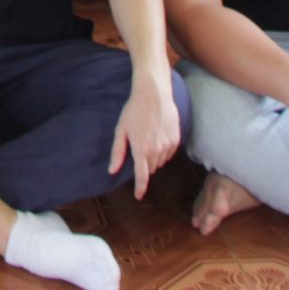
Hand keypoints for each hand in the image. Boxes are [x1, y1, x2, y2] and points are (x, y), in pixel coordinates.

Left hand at [108, 70, 182, 196]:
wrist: (154, 93)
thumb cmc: (134, 110)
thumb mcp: (121, 130)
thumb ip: (117, 152)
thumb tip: (112, 170)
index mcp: (141, 149)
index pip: (142, 176)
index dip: (140, 188)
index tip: (139, 196)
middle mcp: (156, 150)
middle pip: (150, 168)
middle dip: (144, 164)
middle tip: (139, 147)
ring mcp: (168, 145)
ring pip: (160, 161)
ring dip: (153, 157)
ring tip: (148, 138)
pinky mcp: (176, 139)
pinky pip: (169, 153)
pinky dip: (163, 150)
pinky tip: (157, 135)